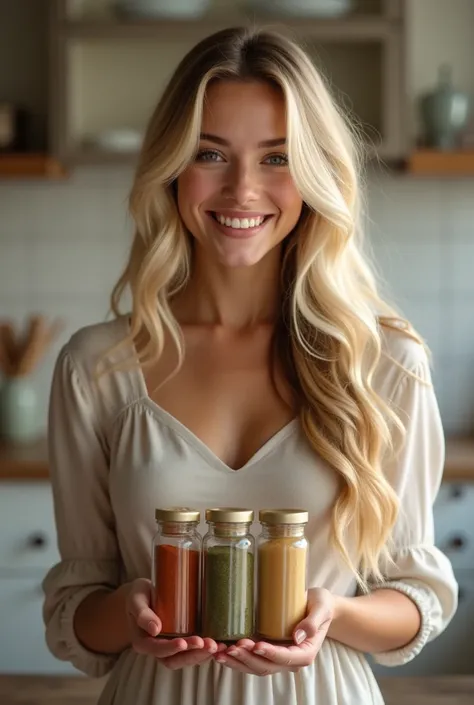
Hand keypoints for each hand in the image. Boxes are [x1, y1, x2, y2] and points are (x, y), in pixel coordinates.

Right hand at [125, 578, 220, 668]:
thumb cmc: (138, 596)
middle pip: (175, 660)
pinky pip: (194, 651)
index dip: (170, 649)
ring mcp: (171, 647)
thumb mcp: (136, 600)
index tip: (184, 643)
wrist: (144, 596)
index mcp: (143, 642)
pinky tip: (221, 643)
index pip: (158, 650)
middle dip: (193, 654)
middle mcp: (157, 649)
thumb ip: (142, 614)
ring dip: (203, 654)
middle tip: (209, 644)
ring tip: (219, 645)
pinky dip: (206, 650)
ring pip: (187, 658)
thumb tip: (155, 629)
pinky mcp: (182, 641)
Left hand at [214, 587, 334, 675]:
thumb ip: (313, 622)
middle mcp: (290, 660)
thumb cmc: (321, 605)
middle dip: (247, 659)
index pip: (286, 658)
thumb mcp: (322, 608)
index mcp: (305, 653)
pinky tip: (221, 652)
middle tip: (231, 647)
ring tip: (220, 653)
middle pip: (267, 666)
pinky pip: (251, 659)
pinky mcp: (268, 651)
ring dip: (237, 662)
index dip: (270, 654)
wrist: (318, 606)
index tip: (256, 645)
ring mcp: (278, 657)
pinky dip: (236, 658)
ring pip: (255, 666)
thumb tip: (298, 636)